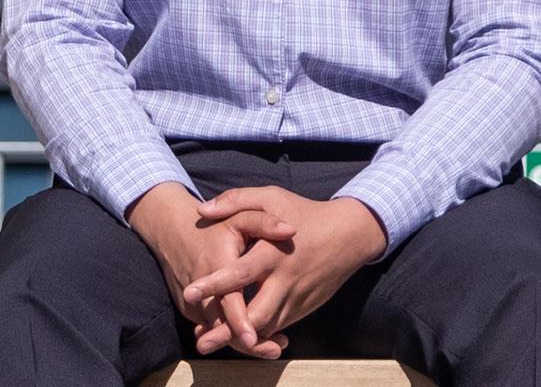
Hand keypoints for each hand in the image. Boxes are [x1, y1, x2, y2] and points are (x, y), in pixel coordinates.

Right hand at [127, 184, 294, 351]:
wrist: (172, 231)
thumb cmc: (214, 225)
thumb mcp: (239, 217)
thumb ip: (265, 222)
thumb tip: (292, 230)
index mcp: (214, 265)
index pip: (227, 300)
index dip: (239, 321)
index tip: (255, 338)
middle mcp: (199, 290)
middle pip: (221, 326)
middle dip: (247, 343)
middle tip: (277, 350)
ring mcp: (192, 303)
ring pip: (217, 331)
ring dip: (242, 341)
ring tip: (274, 347)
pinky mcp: (190, 310)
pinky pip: (212, 327)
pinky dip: (231, 334)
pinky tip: (258, 337)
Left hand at [189, 186, 386, 358]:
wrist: (350, 235)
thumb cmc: (306, 213)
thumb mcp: (272, 197)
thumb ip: (236, 200)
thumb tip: (202, 210)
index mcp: (274, 252)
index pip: (241, 272)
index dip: (215, 284)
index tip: (190, 292)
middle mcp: (286, 280)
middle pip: (256, 315)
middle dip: (229, 331)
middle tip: (201, 340)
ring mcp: (296, 297)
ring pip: (267, 328)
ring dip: (240, 339)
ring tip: (210, 342)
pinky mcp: (303, 308)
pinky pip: (278, 327)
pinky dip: (257, 334)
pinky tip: (236, 336)